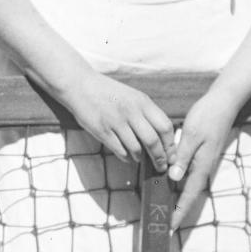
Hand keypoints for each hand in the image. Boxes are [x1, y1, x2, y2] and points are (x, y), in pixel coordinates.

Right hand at [59, 72, 173, 170]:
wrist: (79, 85)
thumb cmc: (108, 92)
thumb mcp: (132, 96)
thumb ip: (146, 113)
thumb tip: (162, 137)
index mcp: (142, 102)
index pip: (165, 127)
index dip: (170, 144)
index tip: (171, 155)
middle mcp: (131, 112)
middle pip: (153, 141)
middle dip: (160, 158)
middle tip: (161, 166)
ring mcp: (116, 122)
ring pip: (136, 149)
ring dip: (140, 158)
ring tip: (140, 159)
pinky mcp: (102, 131)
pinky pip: (119, 150)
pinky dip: (126, 157)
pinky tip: (126, 157)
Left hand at [167, 91, 240, 226]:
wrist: (223, 102)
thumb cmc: (207, 117)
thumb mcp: (192, 136)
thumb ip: (183, 157)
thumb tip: (174, 178)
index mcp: (201, 165)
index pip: (189, 195)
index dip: (179, 211)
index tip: (170, 226)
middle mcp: (203, 167)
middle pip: (188, 195)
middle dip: (177, 210)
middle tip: (164, 224)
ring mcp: (203, 161)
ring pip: (188, 185)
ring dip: (177, 198)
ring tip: (164, 209)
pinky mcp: (201, 154)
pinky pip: (188, 173)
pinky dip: (178, 182)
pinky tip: (168, 183)